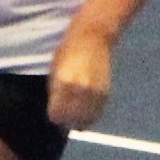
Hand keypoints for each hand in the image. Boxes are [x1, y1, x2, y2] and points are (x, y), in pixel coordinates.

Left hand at [45, 22, 117, 136]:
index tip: (53, 113)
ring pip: (85, 121)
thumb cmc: (67, 52)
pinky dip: (89, 117)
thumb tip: (56, 114)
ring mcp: (95, 92)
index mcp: (64, 83)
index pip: (57, 115)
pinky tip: (84, 113)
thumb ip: (55, 93)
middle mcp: (80, 89)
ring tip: (73, 116)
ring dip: (78, 122)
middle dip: (65, 122)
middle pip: (71, 121)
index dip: (54, 116)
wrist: (92, 37)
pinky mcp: (105, 93)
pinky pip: (96, 114)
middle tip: (63, 117)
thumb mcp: (54, 71)